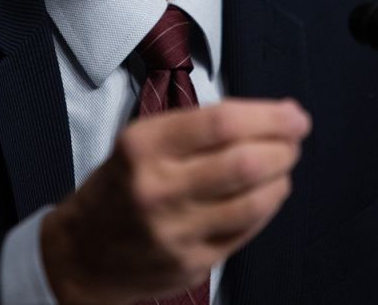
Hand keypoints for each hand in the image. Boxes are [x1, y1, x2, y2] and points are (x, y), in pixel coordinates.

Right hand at [40, 97, 310, 304]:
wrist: (82, 253)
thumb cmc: (121, 186)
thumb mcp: (142, 142)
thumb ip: (198, 128)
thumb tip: (271, 116)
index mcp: (144, 146)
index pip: (222, 123)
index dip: (269, 117)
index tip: (293, 114)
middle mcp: (158, 188)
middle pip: (244, 163)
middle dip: (284, 146)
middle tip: (295, 138)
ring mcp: (175, 231)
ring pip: (253, 201)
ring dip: (281, 177)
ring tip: (283, 165)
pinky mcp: (191, 263)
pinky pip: (245, 231)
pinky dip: (265, 207)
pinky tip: (265, 195)